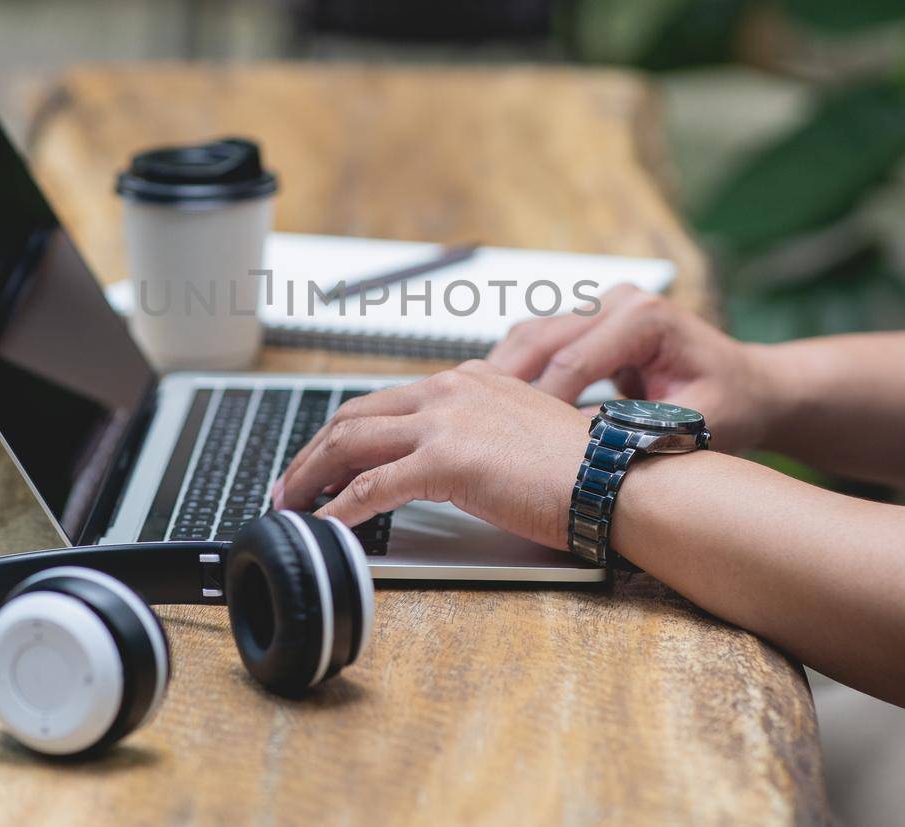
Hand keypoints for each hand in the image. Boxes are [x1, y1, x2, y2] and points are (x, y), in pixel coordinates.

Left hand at [272, 361, 587, 547]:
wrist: (612, 477)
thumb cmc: (581, 467)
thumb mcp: (521, 431)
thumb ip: (478, 434)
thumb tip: (445, 465)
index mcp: (467, 379)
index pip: (387, 401)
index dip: (347, 432)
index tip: (326, 459)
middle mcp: (449, 389)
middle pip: (355, 414)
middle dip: (313, 451)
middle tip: (291, 483)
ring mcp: (444, 421)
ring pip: (351, 441)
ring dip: (311, 475)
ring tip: (293, 504)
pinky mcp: (444, 460)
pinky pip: (372, 485)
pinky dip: (340, 508)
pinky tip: (327, 525)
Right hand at [487, 284, 776, 451]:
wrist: (750, 385)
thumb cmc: (733, 404)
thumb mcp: (696, 426)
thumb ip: (641, 431)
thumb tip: (585, 447)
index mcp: (646, 318)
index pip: (575, 360)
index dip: (541, 403)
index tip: (514, 440)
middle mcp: (619, 301)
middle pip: (541, 337)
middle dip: (505, 383)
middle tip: (475, 423)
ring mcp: (602, 305)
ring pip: (530, 333)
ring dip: (500, 373)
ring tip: (472, 413)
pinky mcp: (589, 320)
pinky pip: (539, 340)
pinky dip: (514, 370)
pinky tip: (492, 402)